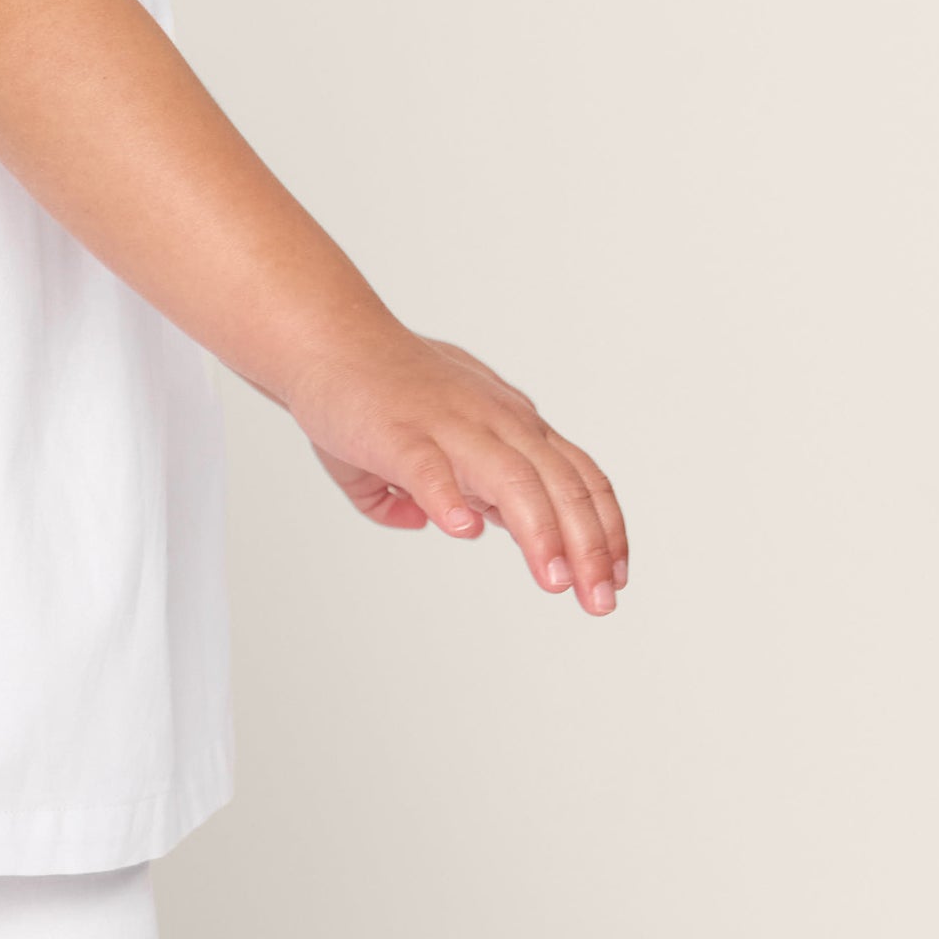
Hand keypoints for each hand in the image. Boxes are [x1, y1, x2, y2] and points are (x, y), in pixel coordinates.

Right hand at [287, 328, 627, 614]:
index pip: (578, 476)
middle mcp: (493, 420)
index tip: (614, 577)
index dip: (604, 528)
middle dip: (589, 546)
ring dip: (541, 533)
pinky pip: (430, 467)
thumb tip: (427, 522)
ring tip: (554, 581)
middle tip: (599, 601)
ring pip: (513, 478)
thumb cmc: (373, 389)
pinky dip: (449, 499)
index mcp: (509, 423)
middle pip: (560, 483)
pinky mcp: (398, 432)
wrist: (324, 337)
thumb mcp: (425, 440)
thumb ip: (434, 485)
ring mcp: (447, 424)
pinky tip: (461, 531)